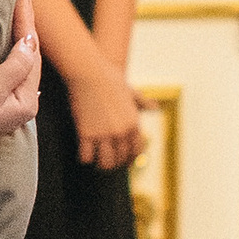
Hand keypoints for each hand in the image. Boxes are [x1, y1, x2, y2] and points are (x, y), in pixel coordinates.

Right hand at [0, 0, 40, 147]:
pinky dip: (9, 56)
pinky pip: (8, 74)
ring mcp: (7, 108)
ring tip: (18, 19)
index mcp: (26, 101)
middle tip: (24, 1)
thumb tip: (29, 42)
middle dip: (25, 30)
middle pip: (28, 59)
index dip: (26, 23)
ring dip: (18, 42)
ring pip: (19, 66)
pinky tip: (11, 49)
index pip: (31, 53)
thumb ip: (14, 66)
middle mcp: (21, 106)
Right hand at [61, 48, 145, 169]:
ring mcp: (104, 134)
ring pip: (105, 162)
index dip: (130, 159)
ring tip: (95, 163)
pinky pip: (86, 156)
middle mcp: (121, 132)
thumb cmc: (109, 78)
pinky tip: (83, 155)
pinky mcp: (86, 134)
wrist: (89, 72)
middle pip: (120, 159)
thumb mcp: (131, 91)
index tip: (123, 161)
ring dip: (101, 166)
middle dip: (114, 164)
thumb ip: (142, 102)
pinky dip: (85, 158)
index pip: (136, 151)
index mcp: (133, 124)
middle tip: (106, 164)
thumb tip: (155, 107)